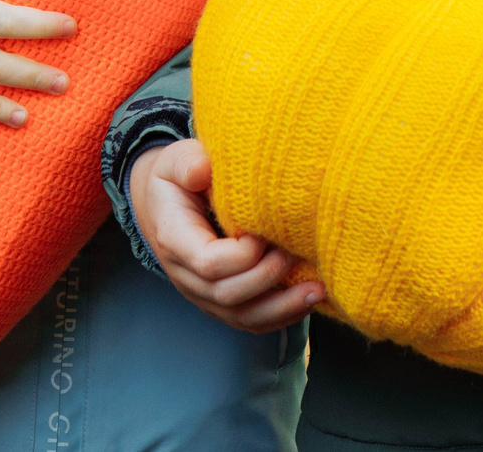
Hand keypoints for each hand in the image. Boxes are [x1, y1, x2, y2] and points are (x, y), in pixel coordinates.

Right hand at [129, 140, 319, 332]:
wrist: (165, 204)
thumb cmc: (178, 179)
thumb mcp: (175, 161)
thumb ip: (186, 163)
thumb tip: (202, 170)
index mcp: (175, 240)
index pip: (208, 262)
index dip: (242, 253)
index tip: (265, 230)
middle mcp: (185, 275)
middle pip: (227, 294)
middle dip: (268, 277)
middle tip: (296, 253)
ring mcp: (203, 293)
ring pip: (241, 316)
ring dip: (282, 307)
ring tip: (317, 291)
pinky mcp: (221, 301)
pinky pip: (250, 320)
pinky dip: (280, 316)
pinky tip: (308, 301)